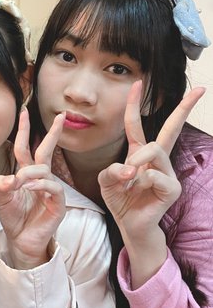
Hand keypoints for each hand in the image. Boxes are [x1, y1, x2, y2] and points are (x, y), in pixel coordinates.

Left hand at [0, 108, 65, 268]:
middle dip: (53, 133)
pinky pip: (52, 187)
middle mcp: (40, 178)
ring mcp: (50, 190)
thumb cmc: (14, 218)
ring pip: (45, 170)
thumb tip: (9, 177)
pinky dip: (40, 185)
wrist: (21, 241)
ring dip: (30, 172)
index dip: (25, 130)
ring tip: (20, 181)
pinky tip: (30, 187)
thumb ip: (1, 186)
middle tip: (61, 116)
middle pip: (46, 150)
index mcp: (25, 174)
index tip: (24, 111)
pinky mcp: (57, 203)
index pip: (26, 147)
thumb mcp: (2, 200)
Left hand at [98, 81, 204, 285]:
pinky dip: (140, 182)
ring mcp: (167, 172)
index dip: (134, 104)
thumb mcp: (106, 181)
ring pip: (153, 150)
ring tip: (129, 180)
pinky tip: (138, 191)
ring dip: (136, 162)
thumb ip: (111, 170)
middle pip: (171, 128)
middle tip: (201, 89)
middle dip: (185, 108)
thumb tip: (132, 169)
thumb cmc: (121, 200)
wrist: (130, 225)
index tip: (137, 82)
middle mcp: (157, 159)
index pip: (136, 124)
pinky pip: (153, 175)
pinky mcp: (172, 187)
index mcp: (139, 153)